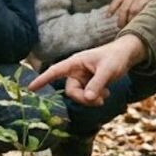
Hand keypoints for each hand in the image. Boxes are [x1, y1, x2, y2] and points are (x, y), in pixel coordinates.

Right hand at [29, 35, 146, 105]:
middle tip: (99, 100)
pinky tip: (106, 93)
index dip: (42, 79)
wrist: (126, 55)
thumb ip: (97, 84)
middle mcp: (76, 70)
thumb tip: (88, 98)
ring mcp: (82, 78)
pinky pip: (87, 96)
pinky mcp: (88, 84)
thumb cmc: (115, 57)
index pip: (55, 71)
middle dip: (83, 98)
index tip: (30, 88)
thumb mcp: (108, 70)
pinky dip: (96, 98)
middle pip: (71, 90)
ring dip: (91, 99)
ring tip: (106, 95)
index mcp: (75, 62)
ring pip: (79, 95)